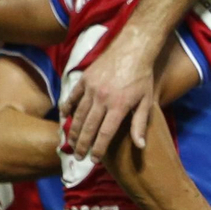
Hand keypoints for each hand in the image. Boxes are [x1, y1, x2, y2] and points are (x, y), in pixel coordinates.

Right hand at [60, 32, 156, 157]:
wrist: (133, 49)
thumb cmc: (143, 77)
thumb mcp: (146, 101)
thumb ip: (140, 124)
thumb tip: (140, 146)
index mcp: (118, 106)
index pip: (105, 133)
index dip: (98, 149)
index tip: (94, 160)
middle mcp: (102, 99)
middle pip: (88, 127)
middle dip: (82, 145)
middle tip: (78, 157)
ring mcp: (91, 88)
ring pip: (78, 115)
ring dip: (73, 131)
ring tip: (70, 144)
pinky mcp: (84, 79)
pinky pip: (72, 96)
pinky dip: (67, 108)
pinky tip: (64, 118)